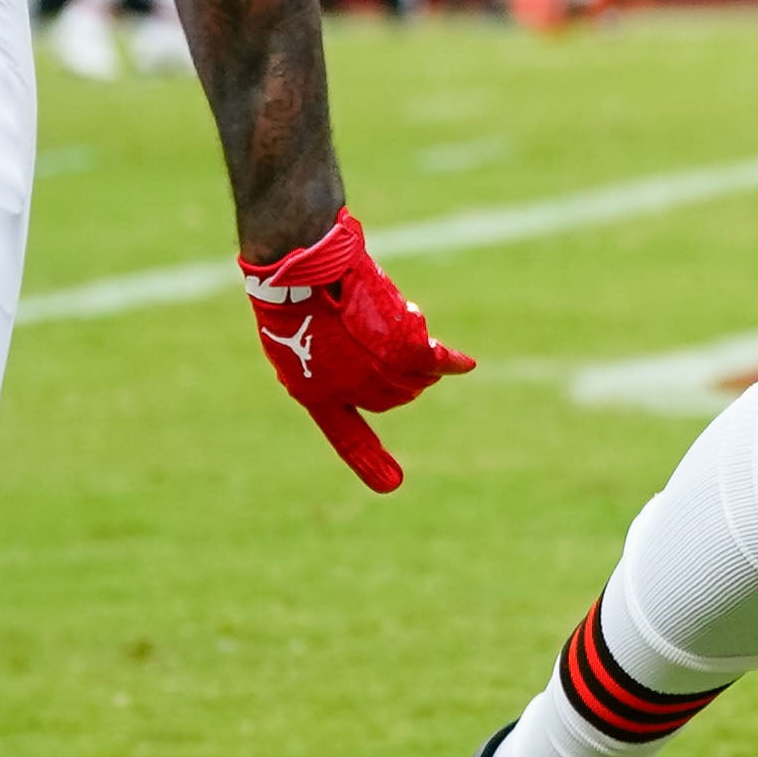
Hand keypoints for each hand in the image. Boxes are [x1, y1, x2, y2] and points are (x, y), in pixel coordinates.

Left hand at [239, 212, 474, 491]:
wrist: (303, 271)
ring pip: (415, 377)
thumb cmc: (292, 289)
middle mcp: (350, 393)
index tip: (391, 485)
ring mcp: (377, 376)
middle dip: (399, 372)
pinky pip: (435, 362)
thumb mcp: (300, 328)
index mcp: (315, 394)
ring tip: (397, 319)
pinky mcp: (402, 351)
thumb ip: (329, 353)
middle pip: (392, 396)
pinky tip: (464, 364)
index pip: (346, 436)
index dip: (369, 462)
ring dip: (417, 355)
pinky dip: (450, 363)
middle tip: (392, 338)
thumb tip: (368, 355)